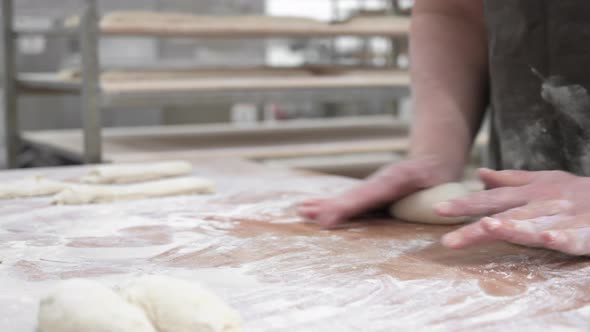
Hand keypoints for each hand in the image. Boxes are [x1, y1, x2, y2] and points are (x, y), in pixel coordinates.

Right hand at [297, 156, 456, 226]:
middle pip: (349, 196)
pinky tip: (311, 208)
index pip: (366, 196)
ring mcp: (371, 188)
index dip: (346, 207)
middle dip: (329, 206)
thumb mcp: (436, 181)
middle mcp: (377, 184)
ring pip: (345, 198)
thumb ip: (431, 196)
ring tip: (302, 210)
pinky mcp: (368, 194)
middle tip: (305, 212)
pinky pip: (347, 200)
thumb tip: (431, 207)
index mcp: (393, 181)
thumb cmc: (435, 176)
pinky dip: (329, 205)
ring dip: (324, 205)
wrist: (431, 161)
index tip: (328, 219)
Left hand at [437, 168, 589, 255]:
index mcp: (530, 194)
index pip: (491, 199)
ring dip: (513, 227)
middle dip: (477, 226)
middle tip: (450, 239)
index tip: (438, 210)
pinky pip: (574, 237)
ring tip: (489, 228)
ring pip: (535, 225)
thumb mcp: (544, 181)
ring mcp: (564, 218)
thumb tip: (480, 173)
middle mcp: (542, 205)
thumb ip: (511, 180)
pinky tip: (549, 237)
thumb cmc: (576, 192)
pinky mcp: (587, 233)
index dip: (465, 203)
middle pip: (506, 216)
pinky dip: (562, 236)